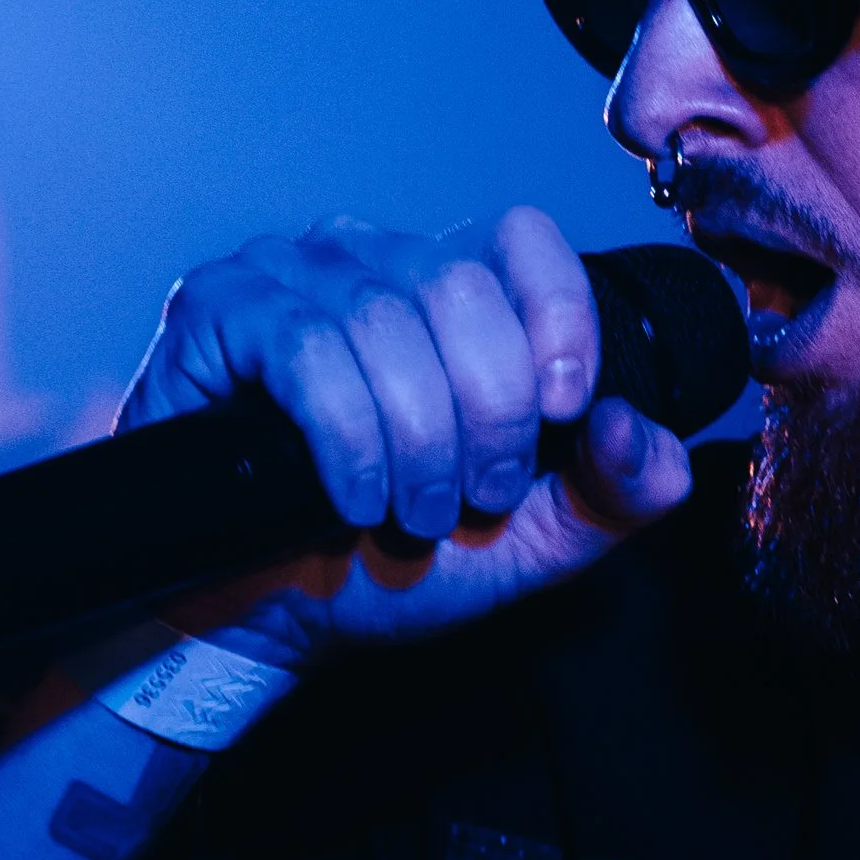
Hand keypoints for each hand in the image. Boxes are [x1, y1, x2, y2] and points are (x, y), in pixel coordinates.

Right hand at [115, 206, 691, 665]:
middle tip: (475, 497)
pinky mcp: (218, 311)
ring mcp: (287, 274)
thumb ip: (621, 489)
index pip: (523, 238)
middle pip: (460, 285)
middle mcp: (370, 259)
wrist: (271, 620)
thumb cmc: (392, 564)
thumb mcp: (537, 538)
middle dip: (486, 413)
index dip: (558, 319)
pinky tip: (351, 497)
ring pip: (383, 320)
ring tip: (410, 514)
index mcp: (450, 290)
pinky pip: (304, 346)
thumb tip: (640, 429)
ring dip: (414, 441)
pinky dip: (346, 437)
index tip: (560, 414)